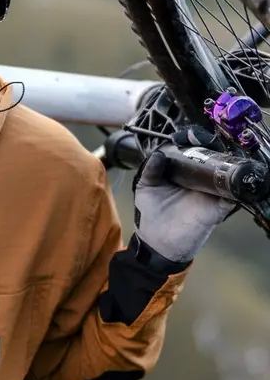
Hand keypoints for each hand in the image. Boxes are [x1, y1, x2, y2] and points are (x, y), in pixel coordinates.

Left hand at [133, 125, 237, 263]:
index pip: (193, 150)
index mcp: (183, 172)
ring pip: (225, 169)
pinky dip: (233, 183)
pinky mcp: (220, 205)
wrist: (158, 243)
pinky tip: (225, 174)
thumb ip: (150, 171)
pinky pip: (233, 192)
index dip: (193, 140)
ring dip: (222, 159)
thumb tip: (158, 154)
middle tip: (201, 140)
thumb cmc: (151, 215)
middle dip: (209, 145)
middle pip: (212, 156)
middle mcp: (200, 178)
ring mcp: (211, 191)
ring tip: (212, 152)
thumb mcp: (146, 189)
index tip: (188, 136)